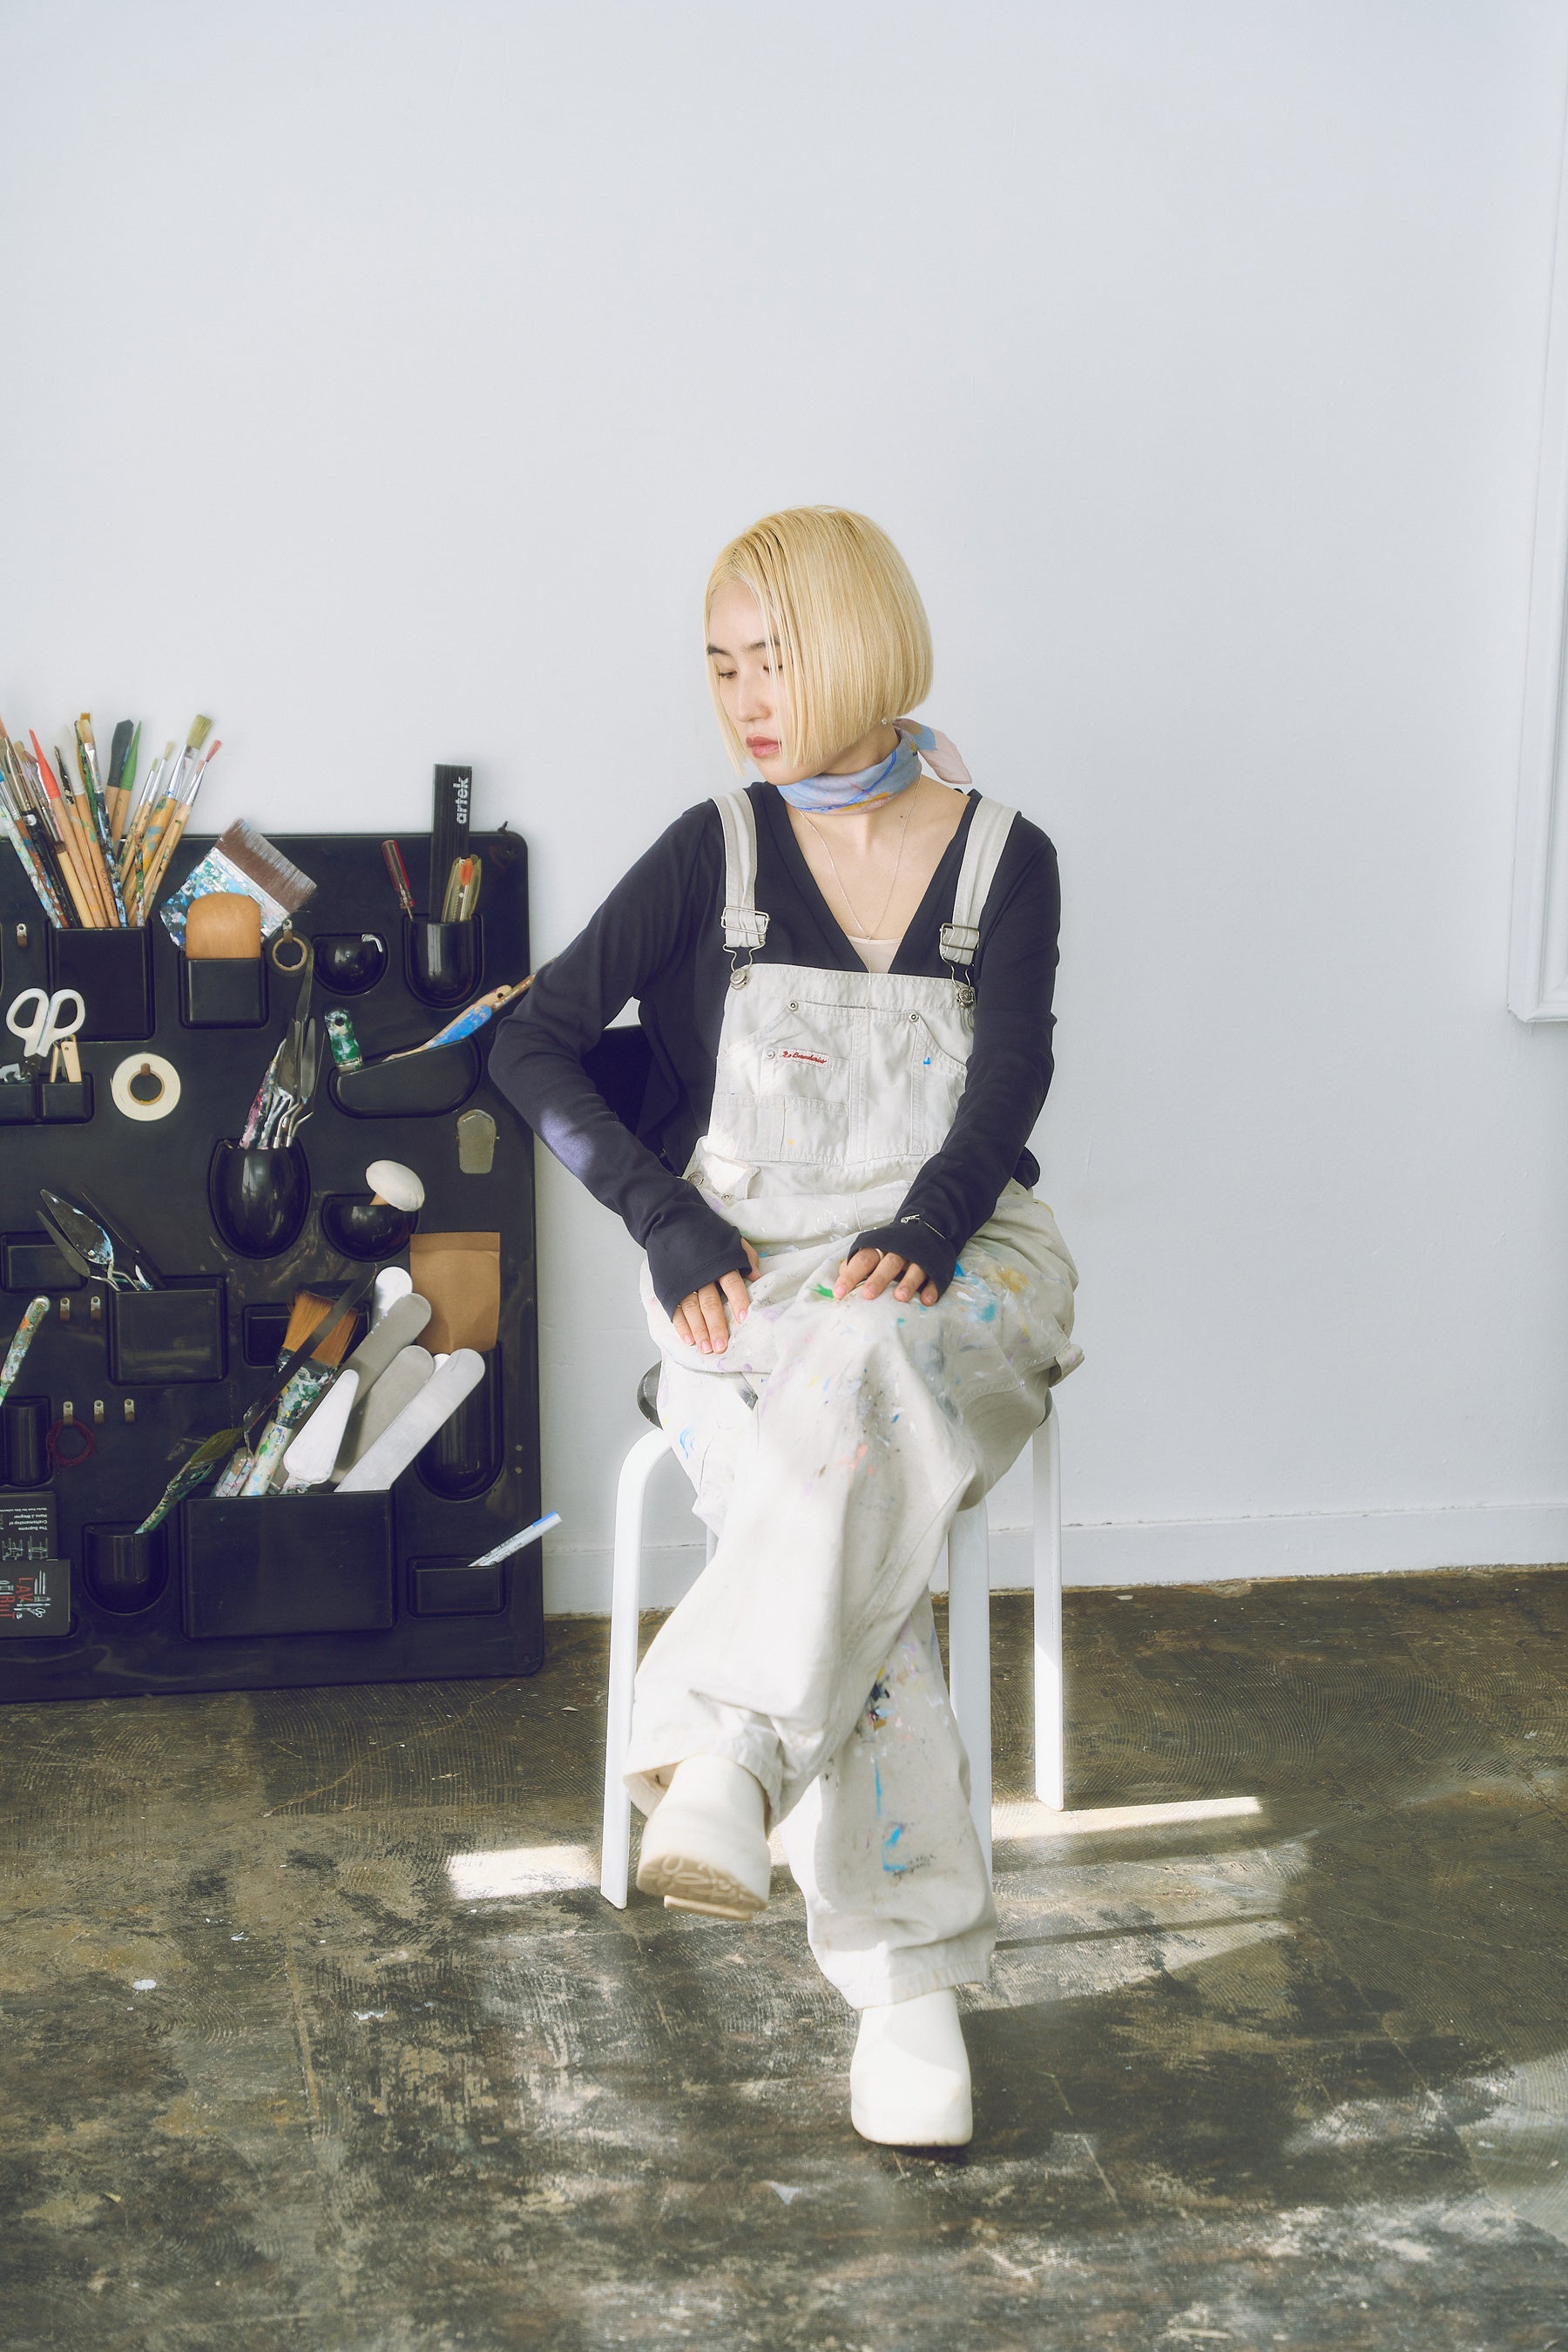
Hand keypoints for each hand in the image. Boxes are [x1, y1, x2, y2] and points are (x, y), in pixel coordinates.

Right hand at [671, 1238, 760, 1353]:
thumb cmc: (704, 1232)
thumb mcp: (729, 1237)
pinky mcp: (668, 1286)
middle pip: (710, 1302)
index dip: (738, 1301)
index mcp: (718, 1261)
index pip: (731, 1283)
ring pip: (691, 1309)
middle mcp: (700, 1273)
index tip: (743, 1318)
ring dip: (699, 1331)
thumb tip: (756, 1275)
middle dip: (716, 1325)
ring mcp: (683, 1280)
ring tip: (706, 1348)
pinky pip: (674, 1308)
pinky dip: (681, 1325)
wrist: (669, 1221)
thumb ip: (745, 1255)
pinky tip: (689, 1339)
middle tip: (721, 1345)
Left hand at [831, 1248, 938, 1306]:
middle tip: (868, 1295)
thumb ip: (857, 1263)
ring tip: (900, 1298)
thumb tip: (841, 1276)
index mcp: (880, 1246)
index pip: (863, 1259)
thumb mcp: (873, 1249)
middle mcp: (900, 1251)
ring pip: (915, 1268)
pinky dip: (932, 1288)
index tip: (840, 1293)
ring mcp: (919, 1258)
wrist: (925, 1228)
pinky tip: (926, 1300)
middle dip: (878, 1278)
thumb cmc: (891, 1248)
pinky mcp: (936, 1266)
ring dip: (908, 1283)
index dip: (851, 1275)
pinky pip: (935, 1277)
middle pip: (889, 1263)